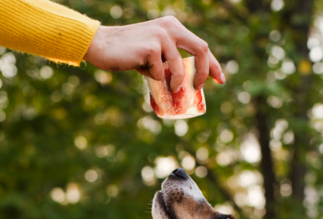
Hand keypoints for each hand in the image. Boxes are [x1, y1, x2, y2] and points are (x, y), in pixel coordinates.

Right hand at [83, 16, 224, 90]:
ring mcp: (161, 35)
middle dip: (204, 72)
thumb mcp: (153, 54)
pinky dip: (154, 77)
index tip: (220, 80)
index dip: (213, 64)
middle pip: (201, 49)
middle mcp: (170, 27)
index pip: (200, 45)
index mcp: (173, 26)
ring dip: (176, 82)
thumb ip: (168, 62)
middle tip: (199, 88)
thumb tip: (184, 84)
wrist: (102, 45)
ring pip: (179, 66)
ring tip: (170, 88)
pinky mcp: (151, 46)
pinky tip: (139, 68)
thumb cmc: (128, 53)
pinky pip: (159, 72)